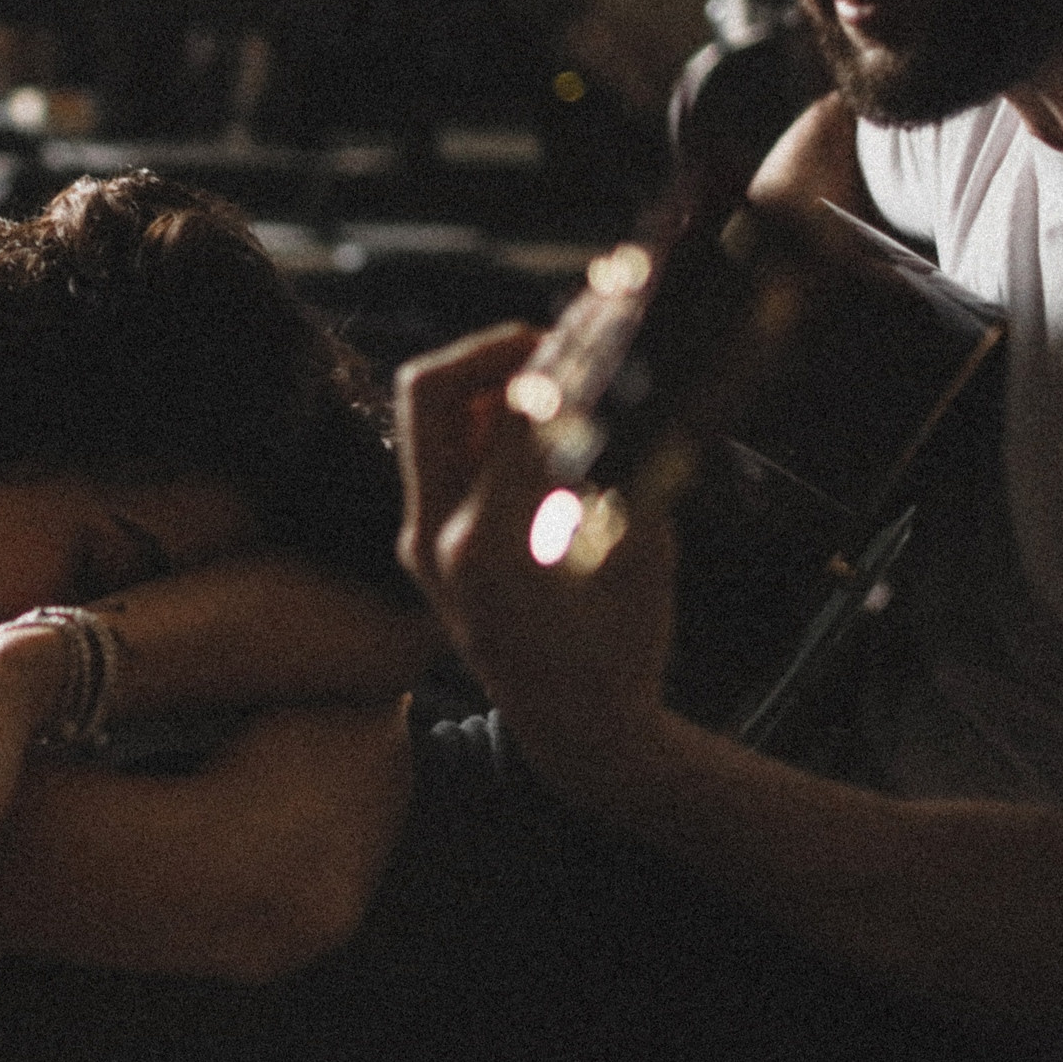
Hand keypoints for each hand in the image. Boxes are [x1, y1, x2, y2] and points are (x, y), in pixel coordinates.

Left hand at [394, 325, 676, 779]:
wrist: (575, 734)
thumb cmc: (623, 653)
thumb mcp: (643, 554)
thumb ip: (630, 464)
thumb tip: (636, 382)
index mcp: (486, 546)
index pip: (513, 412)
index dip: (563, 360)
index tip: (604, 327)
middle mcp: (434, 536)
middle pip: (430, 392)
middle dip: (496, 350)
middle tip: (561, 344)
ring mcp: (419, 540)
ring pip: (433, 415)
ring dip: (490, 382)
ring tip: (563, 380)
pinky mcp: (425, 542)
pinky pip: (443, 452)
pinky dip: (487, 421)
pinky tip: (547, 424)